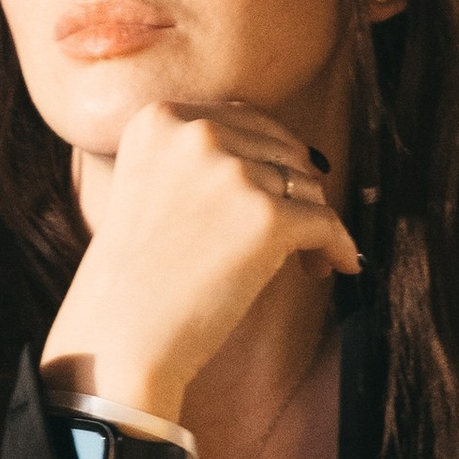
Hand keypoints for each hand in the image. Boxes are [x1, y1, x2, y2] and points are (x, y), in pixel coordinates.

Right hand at [39, 100, 357, 417]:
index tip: (276, 194)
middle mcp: (196, 134)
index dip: (269, 159)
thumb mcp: (151, 184)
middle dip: (295, 192)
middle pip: (281, 150)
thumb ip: (204, 157)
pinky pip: (327, 223)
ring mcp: (231, 173)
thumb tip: (299, 156)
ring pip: (308, 186)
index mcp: (161, 118)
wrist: (120, 339)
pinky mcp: (266, 218)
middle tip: (295, 238)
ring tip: (304, 262)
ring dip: (314, 224)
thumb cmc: (136, 278)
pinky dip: (338, 246)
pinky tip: (336, 265)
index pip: (244, 121)